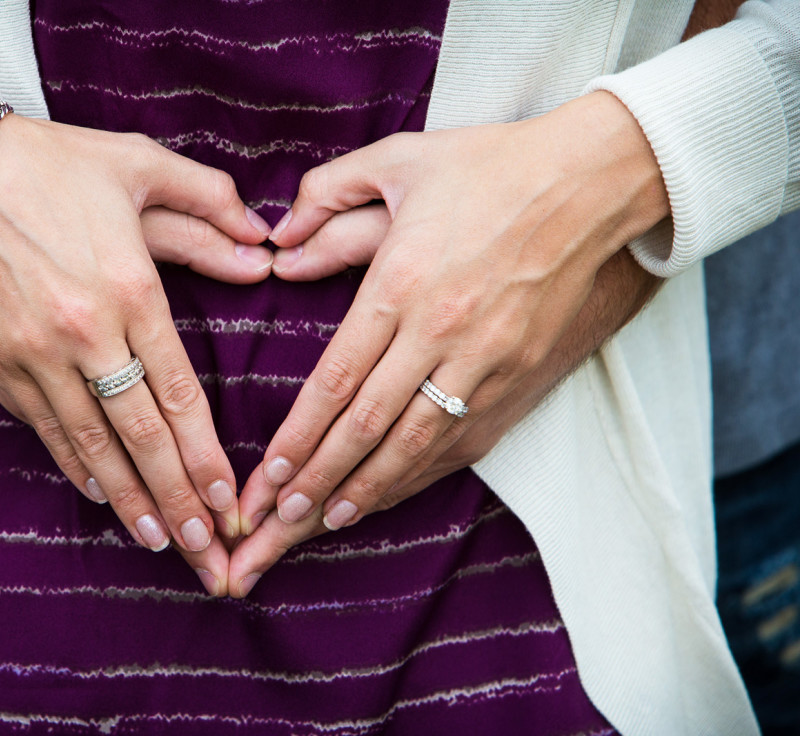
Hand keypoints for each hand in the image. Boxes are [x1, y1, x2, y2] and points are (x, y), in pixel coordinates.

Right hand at [0, 104, 272, 595]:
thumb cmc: (48, 162)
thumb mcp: (139, 164)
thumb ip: (207, 207)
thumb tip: (261, 253)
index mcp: (127, 289)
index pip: (178, 393)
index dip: (206, 456)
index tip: (231, 501)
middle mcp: (82, 334)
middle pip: (141, 436)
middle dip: (178, 501)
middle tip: (208, 552)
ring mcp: (32, 355)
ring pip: (90, 446)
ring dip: (129, 500)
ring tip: (162, 543)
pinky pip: (43, 428)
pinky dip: (75, 466)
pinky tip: (101, 496)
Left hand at [229, 201, 659, 595]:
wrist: (592, 184)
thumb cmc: (490, 167)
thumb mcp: (399, 157)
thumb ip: (328, 191)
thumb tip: (280, 240)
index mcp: (403, 283)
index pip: (338, 378)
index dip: (300, 435)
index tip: (267, 475)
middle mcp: (441, 332)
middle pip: (367, 426)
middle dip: (317, 479)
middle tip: (275, 520)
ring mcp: (485, 361)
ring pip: (414, 445)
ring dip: (364, 490)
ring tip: (321, 522)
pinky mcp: (516, 376)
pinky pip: (459, 440)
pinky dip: (418, 475)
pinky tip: (385, 496)